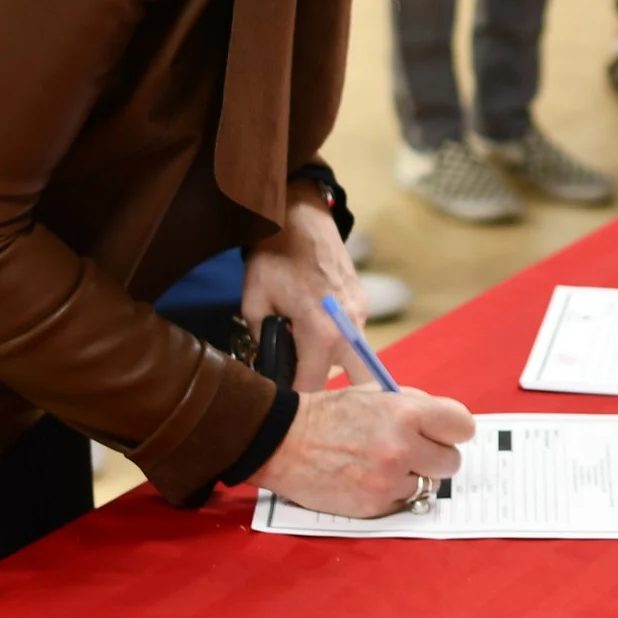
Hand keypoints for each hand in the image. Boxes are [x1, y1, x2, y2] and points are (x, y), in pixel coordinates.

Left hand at [241, 186, 367, 391]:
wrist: (301, 218)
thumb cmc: (274, 259)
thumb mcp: (253, 303)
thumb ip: (260, 341)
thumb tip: (266, 362)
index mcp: (322, 334)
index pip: (312, 387)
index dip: (292, 398)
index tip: (278, 399)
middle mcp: (350, 328)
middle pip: (352, 382)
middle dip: (326, 387)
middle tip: (299, 381)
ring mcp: (362, 314)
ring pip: (352, 358)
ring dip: (330, 363)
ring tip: (301, 355)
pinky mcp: (363, 303)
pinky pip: (353, 336)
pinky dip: (337, 342)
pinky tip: (313, 332)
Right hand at [250, 386, 475, 517]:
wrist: (283, 442)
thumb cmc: (331, 413)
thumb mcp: (377, 394)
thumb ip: (415, 406)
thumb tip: (444, 423)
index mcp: (406, 413)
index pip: (463, 427)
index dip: (453, 429)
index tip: (443, 431)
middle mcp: (402, 449)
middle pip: (451, 462)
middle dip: (436, 455)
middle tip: (415, 450)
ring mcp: (388, 481)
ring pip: (427, 485)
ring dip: (413, 476)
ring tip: (386, 464)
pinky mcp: (373, 506)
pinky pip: (402, 501)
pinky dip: (392, 493)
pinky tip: (371, 479)